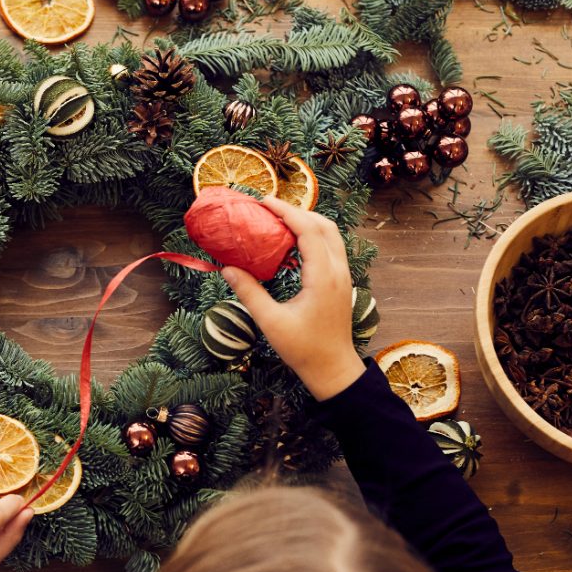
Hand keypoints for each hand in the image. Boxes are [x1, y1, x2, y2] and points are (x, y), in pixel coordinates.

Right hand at [221, 195, 363, 400]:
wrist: (332, 369)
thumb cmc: (303, 349)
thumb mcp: (270, 322)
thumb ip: (249, 292)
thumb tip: (227, 268)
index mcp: (323, 277)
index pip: (309, 231)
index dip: (287, 212)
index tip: (265, 202)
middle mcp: (338, 271)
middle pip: (325, 225)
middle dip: (298, 211)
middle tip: (269, 208)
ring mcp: (343, 276)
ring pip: (331, 235)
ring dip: (307, 222)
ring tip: (279, 221)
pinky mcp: (341, 282)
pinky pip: (331, 248)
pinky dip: (313, 236)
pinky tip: (291, 244)